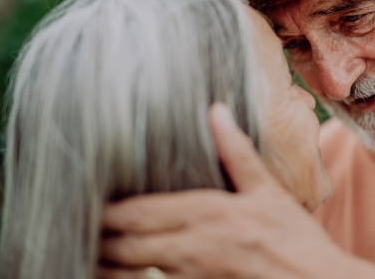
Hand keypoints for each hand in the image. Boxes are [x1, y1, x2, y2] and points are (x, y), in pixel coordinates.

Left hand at [99, 104, 374, 278]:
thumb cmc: (293, 238)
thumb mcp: (268, 190)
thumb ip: (237, 151)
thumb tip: (216, 112)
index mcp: (206, 213)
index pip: (139, 213)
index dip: (108, 210)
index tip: (91, 200)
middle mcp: (191, 246)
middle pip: (127, 243)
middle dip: (100, 235)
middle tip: (81, 223)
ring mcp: (192, 273)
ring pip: (134, 268)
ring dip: (110, 258)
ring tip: (93, 246)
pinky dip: (134, 277)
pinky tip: (127, 269)